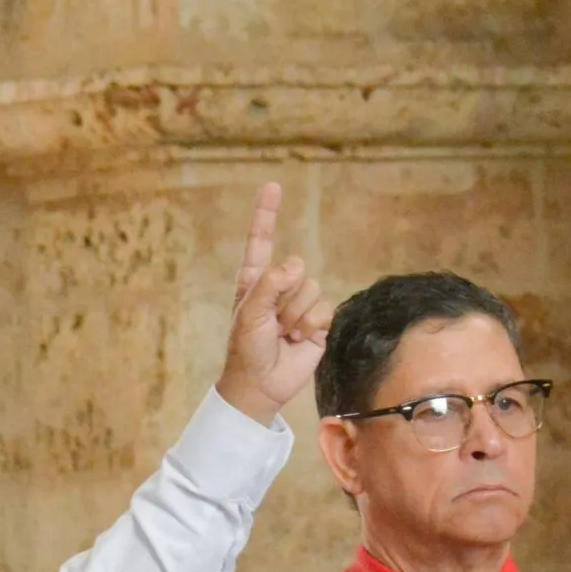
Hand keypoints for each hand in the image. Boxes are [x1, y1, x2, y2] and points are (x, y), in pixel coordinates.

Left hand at [213, 183, 332, 419]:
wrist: (260, 385)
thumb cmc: (246, 349)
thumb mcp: (249, 314)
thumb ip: (270, 285)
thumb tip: (295, 265)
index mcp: (255, 281)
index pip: (261, 241)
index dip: (267, 214)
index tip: (272, 186)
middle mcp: (279, 287)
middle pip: (295, 269)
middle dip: (284, 297)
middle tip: (271, 323)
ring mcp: (299, 303)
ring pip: (311, 288)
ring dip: (296, 315)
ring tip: (282, 334)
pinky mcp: (318, 320)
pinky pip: (325, 308)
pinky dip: (311, 324)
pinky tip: (298, 339)